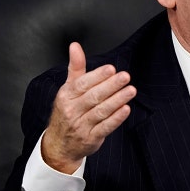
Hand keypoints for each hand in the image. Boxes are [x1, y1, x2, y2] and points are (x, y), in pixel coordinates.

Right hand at [41, 42, 136, 173]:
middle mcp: (72, 110)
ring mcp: (81, 125)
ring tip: (131, 90)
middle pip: (93, 96)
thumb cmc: (66, 112)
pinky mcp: (90, 138)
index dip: (97, 76)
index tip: (111, 69)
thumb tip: (75, 46)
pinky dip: (116, 118)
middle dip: (111, 86)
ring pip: (101, 111)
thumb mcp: (68, 89)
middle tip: (125, 76)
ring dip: (117, 100)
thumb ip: (75, 67)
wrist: (58, 145)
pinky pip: (105, 127)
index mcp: (66, 96)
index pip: (82, 84)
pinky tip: (126, 109)